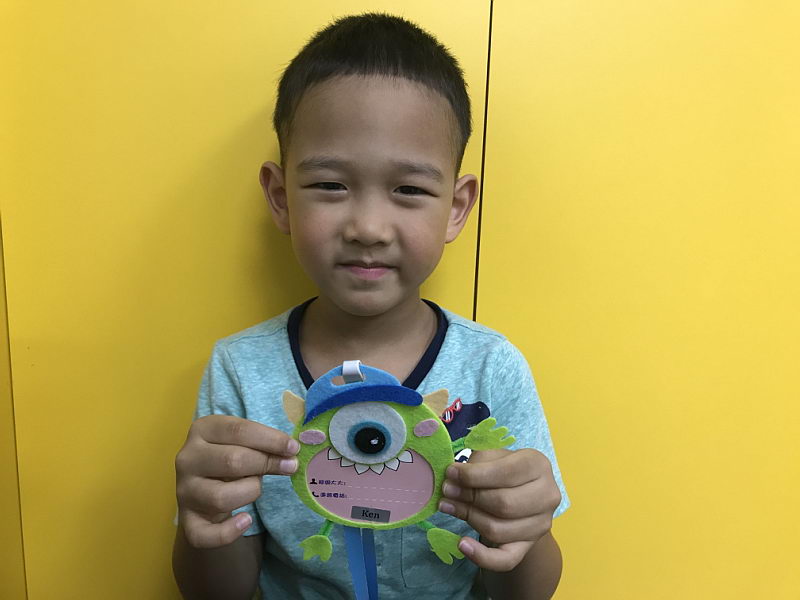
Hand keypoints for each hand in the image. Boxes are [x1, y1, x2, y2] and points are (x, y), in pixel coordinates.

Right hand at [175, 415, 299, 547]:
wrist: (204, 486)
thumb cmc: (229, 458)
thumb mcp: (244, 444)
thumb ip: (264, 447)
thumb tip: (290, 456)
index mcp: (202, 430)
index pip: (238, 430)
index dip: (270, 439)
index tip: (293, 448)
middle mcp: (188, 458)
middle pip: (232, 461)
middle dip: (266, 464)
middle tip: (288, 466)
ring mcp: (184, 490)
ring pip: (221, 497)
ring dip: (250, 492)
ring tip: (255, 487)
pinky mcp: (186, 519)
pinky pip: (204, 534)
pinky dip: (228, 532)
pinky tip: (245, 520)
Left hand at [438, 448, 560, 571]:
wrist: (521, 492)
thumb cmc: (502, 469)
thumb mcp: (492, 456)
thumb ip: (476, 464)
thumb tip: (452, 478)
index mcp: (538, 465)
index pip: (506, 472)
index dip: (474, 475)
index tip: (451, 473)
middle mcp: (547, 495)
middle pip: (503, 503)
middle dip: (469, 497)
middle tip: (447, 491)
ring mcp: (541, 524)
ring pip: (498, 529)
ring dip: (468, 518)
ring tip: (448, 506)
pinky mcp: (529, 546)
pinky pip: (505, 560)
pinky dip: (481, 556)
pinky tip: (462, 544)